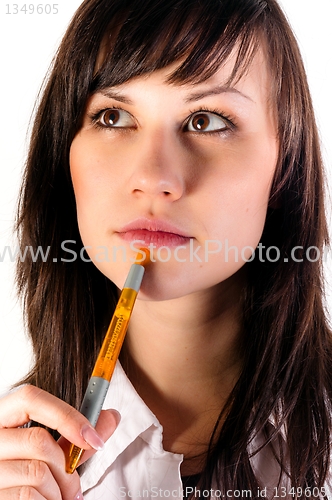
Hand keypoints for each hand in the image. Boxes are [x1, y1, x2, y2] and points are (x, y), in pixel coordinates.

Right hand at [0, 385, 119, 498]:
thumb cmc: (28, 479)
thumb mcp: (51, 453)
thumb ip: (77, 436)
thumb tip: (112, 416)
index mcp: (1, 418)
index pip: (29, 398)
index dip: (65, 415)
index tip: (92, 438)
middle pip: (38, 440)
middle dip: (66, 468)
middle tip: (75, 488)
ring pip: (37, 472)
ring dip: (59, 491)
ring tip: (57, 499)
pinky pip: (28, 496)